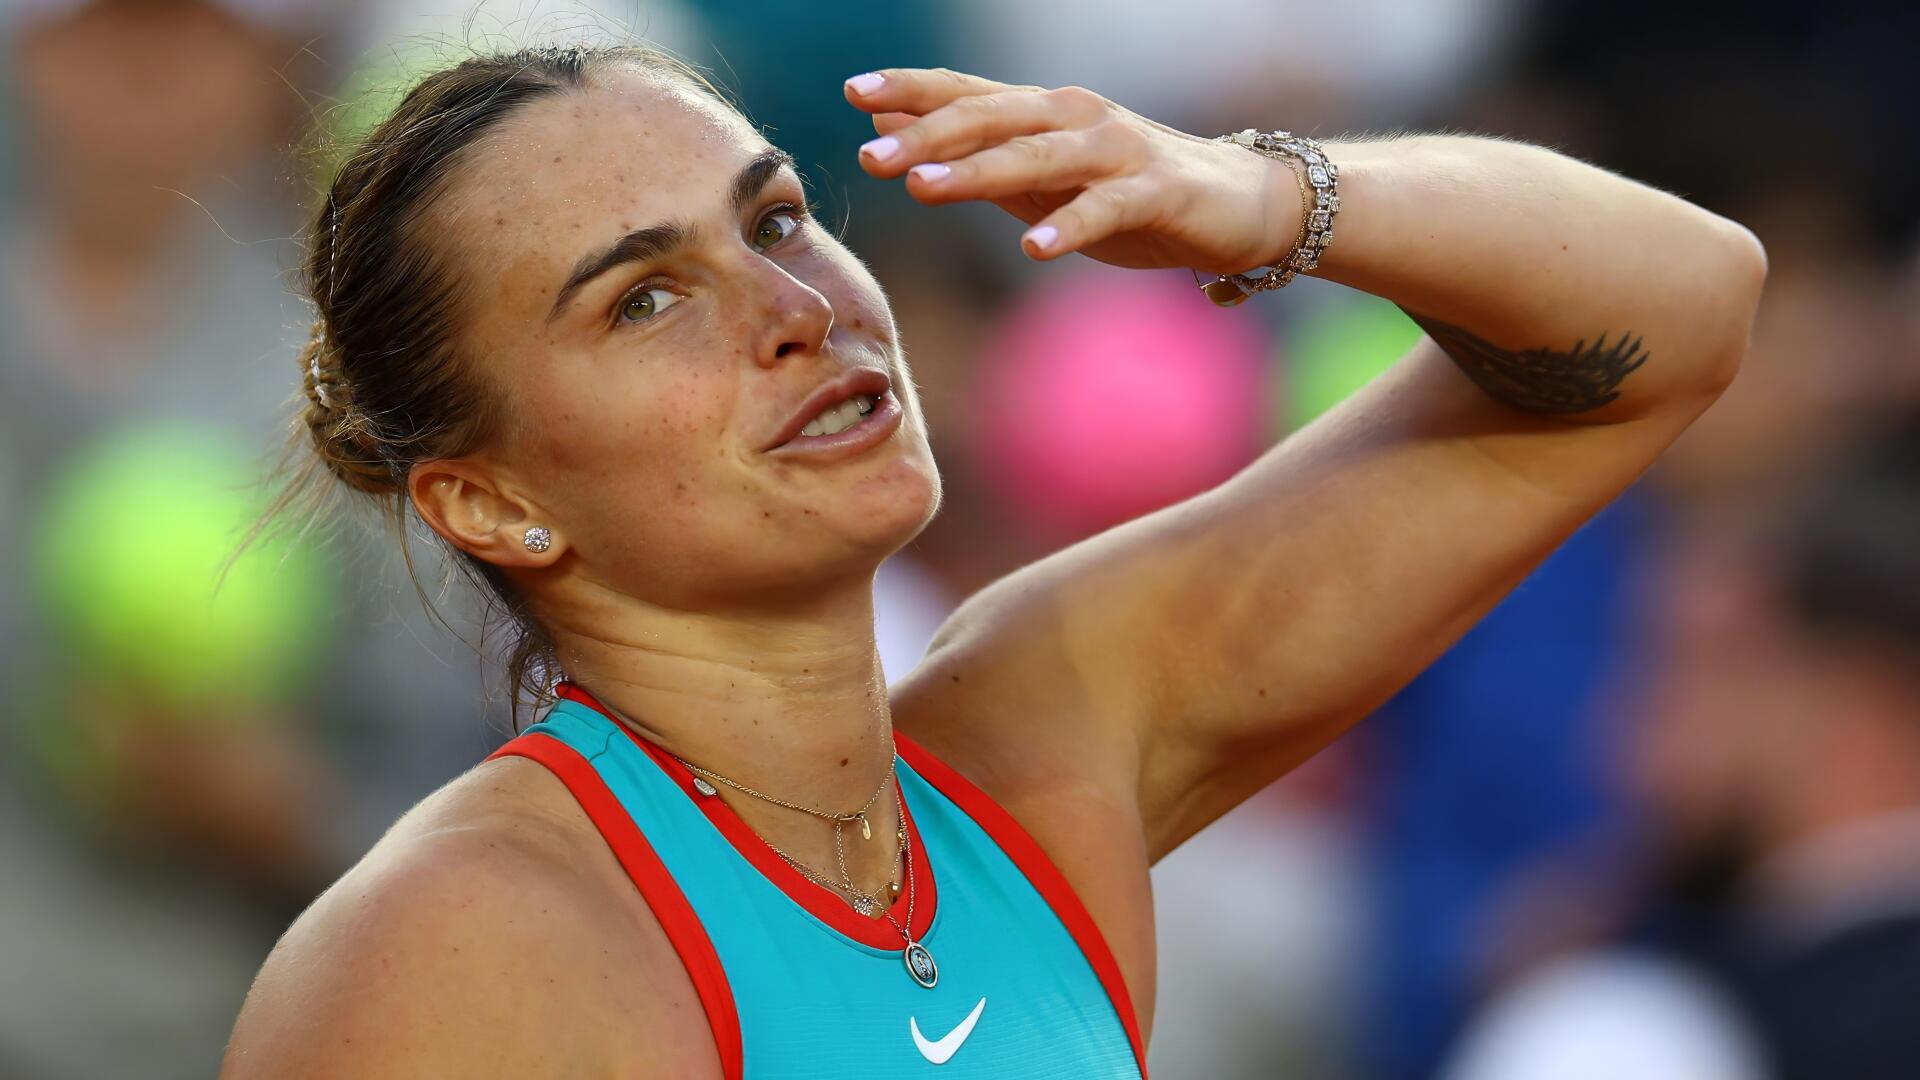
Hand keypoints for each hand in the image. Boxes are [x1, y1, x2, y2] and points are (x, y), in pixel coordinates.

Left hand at [844, 68, 1301, 275]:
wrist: (1240, 203)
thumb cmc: (1133, 191)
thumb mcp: (1044, 179)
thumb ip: (978, 159)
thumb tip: (896, 134)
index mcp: (1043, 112)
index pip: (967, 93)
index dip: (912, 91)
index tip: (852, 93)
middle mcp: (1076, 118)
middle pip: (991, 118)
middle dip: (926, 136)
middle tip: (871, 159)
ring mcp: (1118, 150)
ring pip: (1038, 155)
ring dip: (977, 171)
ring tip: (923, 189)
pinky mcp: (1158, 191)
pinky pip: (1107, 207)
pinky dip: (1070, 226)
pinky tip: (1034, 248)